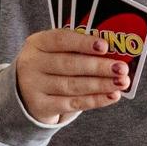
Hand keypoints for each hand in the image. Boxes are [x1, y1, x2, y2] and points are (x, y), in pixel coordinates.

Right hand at [16, 27, 133, 124]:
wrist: (25, 92)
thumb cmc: (50, 66)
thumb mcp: (56, 52)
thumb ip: (78, 49)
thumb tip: (112, 52)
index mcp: (37, 43)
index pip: (61, 39)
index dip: (83, 43)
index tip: (105, 46)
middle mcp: (32, 63)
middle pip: (68, 64)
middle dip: (98, 66)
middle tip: (121, 68)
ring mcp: (33, 86)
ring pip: (72, 85)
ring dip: (100, 84)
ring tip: (121, 82)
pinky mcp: (40, 106)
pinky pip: (72, 103)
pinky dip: (95, 100)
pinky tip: (112, 96)